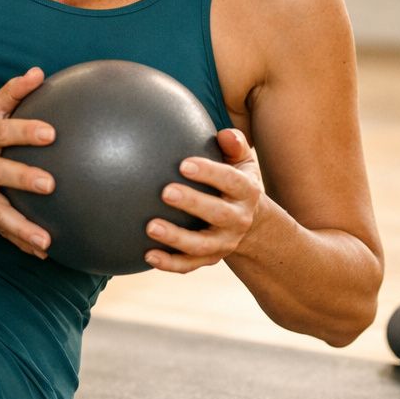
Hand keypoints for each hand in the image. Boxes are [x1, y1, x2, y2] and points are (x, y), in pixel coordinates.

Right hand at [0, 68, 56, 258]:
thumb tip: (39, 73)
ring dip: (21, 227)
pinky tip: (43, 252)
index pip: (2, 132)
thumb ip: (13, 92)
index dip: (25, 132)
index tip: (51, 133)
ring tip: (45, 240)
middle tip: (49, 184)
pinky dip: (19, 242)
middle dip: (22, 178)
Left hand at [144, 128, 263, 273]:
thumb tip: (224, 133)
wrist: (251, 225)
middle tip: (165, 191)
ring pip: (202, 245)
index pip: (231, 181)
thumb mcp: (243, 163)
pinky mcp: (209, 259)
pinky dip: (169, 263)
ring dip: (176, 238)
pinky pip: (189, 265)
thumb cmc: (235, 183)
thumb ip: (234, 146)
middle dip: (192, 203)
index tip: (183, 164)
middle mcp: (238, 220)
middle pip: (218, 214)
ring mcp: (224, 243)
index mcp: (246, 192)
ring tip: (150, 227)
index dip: (209, 173)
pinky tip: (147, 254)